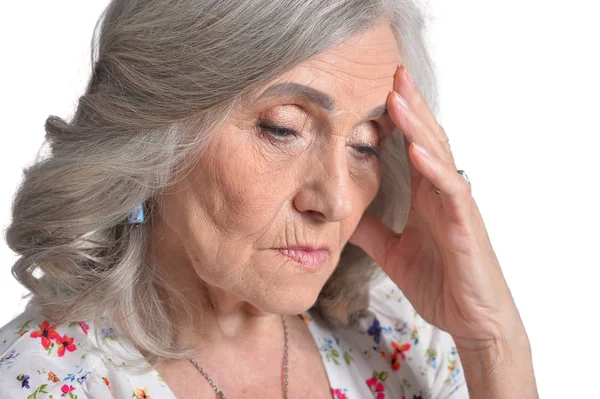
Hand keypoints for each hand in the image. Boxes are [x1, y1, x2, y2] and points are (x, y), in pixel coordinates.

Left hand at [349, 65, 524, 348]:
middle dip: (410, 106)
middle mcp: (441, 194)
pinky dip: (435, 170)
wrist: (471, 319)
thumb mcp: (392, 252)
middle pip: (427, 140)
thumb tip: (341, 214)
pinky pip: (451, 192)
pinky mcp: (465, 227)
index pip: (412, 148)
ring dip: (418, 127)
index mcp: (425, 196)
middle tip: (393, 72)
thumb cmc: (440, 282)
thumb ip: (371, 230)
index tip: (380, 90)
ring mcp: (455, 207)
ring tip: (398, 97)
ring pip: (439, 157)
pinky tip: (418, 151)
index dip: (399, 119)